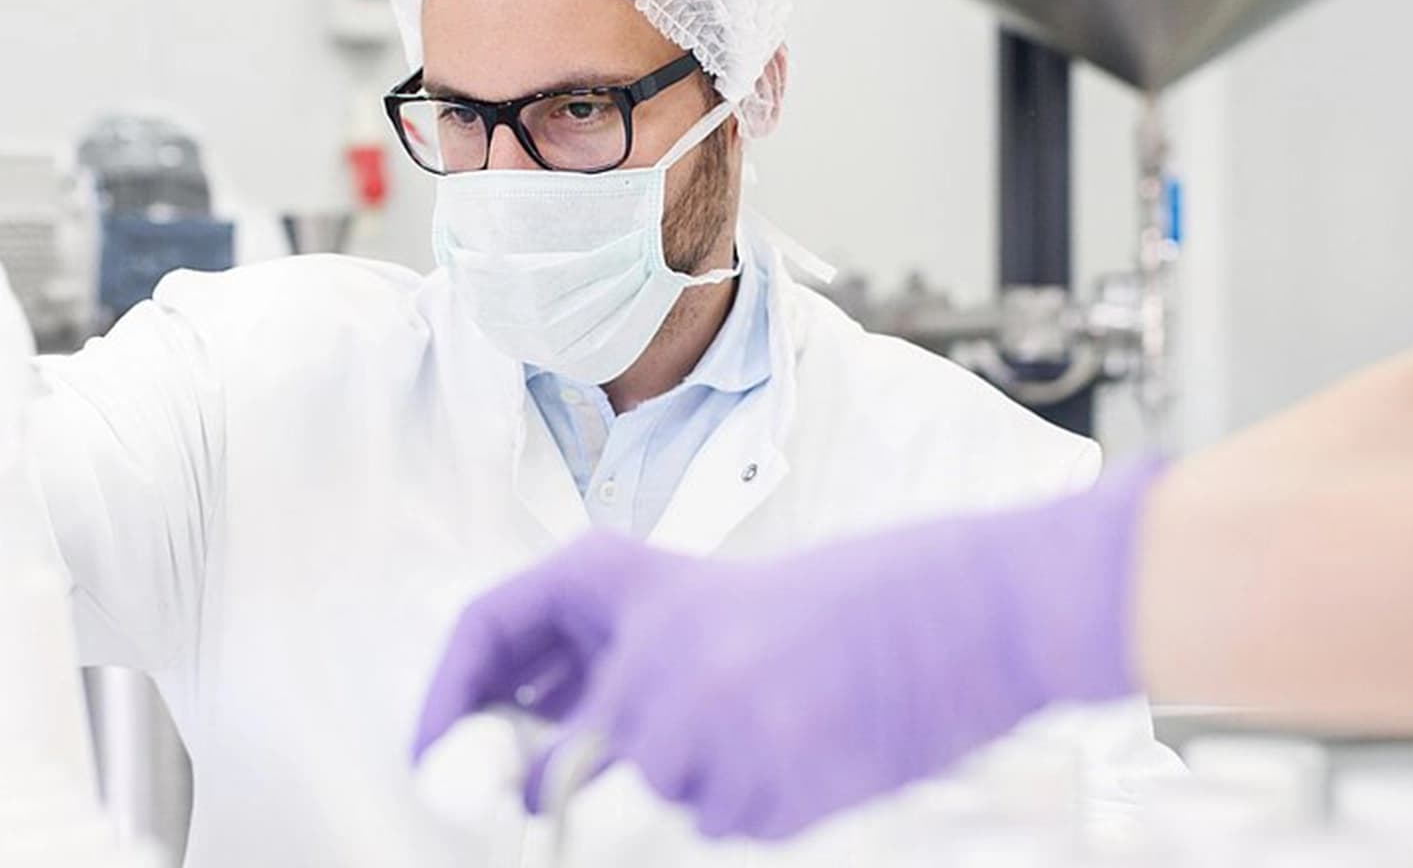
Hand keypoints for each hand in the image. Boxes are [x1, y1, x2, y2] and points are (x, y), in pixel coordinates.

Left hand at [414, 464, 1159, 839]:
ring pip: (641, 813)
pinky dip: (747, 814)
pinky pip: (714, 834)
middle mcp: (651, 651)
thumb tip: (534, 744)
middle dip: (572, 797)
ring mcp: (705, 729)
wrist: (977, 607)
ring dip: (685, 798)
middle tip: (622, 785)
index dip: (445, 698)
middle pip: (555, 775)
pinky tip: (806, 758)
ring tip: (767, 737)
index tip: (435, 754)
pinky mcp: (762, 794)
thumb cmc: (856, 598)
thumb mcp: (718, 598)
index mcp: (635, 578)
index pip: (489, 627)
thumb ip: (624, 654)